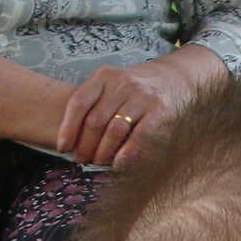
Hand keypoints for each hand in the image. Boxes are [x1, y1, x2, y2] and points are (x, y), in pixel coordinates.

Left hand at [57, 47, 226, 169]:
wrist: (177, 77)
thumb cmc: (138, 88)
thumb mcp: (113, 84)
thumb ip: (95, 102)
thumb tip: (71, 137)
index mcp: (105, 76)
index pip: (79, 103)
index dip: (68, 128)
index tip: (63, 147)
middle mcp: (122, 84)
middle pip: (95, 121)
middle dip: (85, 145)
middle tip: (81, 160)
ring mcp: (142, 97)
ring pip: (114, 131)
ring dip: (103, 152)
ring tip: (98, 163)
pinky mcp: (159, 111)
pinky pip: (138, 137)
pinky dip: (125, 154)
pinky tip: (118, 164)